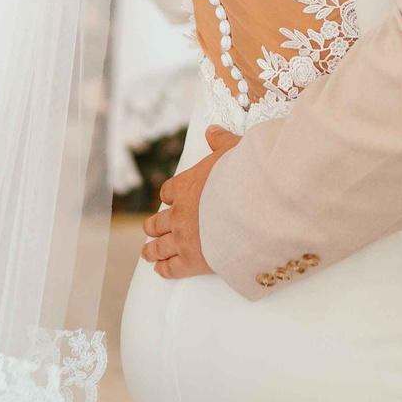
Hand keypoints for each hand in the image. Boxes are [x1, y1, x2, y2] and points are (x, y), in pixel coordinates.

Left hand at [143, 128, 235, 280]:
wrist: (254, 206)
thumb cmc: (245, 177)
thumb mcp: (235, 151)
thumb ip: (221, 142)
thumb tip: (212, 131)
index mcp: (186, 186)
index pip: (168, 192)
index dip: (169, 197)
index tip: (169, 200)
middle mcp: (179, 213)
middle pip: (158, 222)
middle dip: (153, 226)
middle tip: (150, 229)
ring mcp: (183, 238)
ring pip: (159, 246)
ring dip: (152, 249)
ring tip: (148, 253)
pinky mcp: (193, 260)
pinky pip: (172, 267)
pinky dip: (164, 269)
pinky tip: (161, 270)